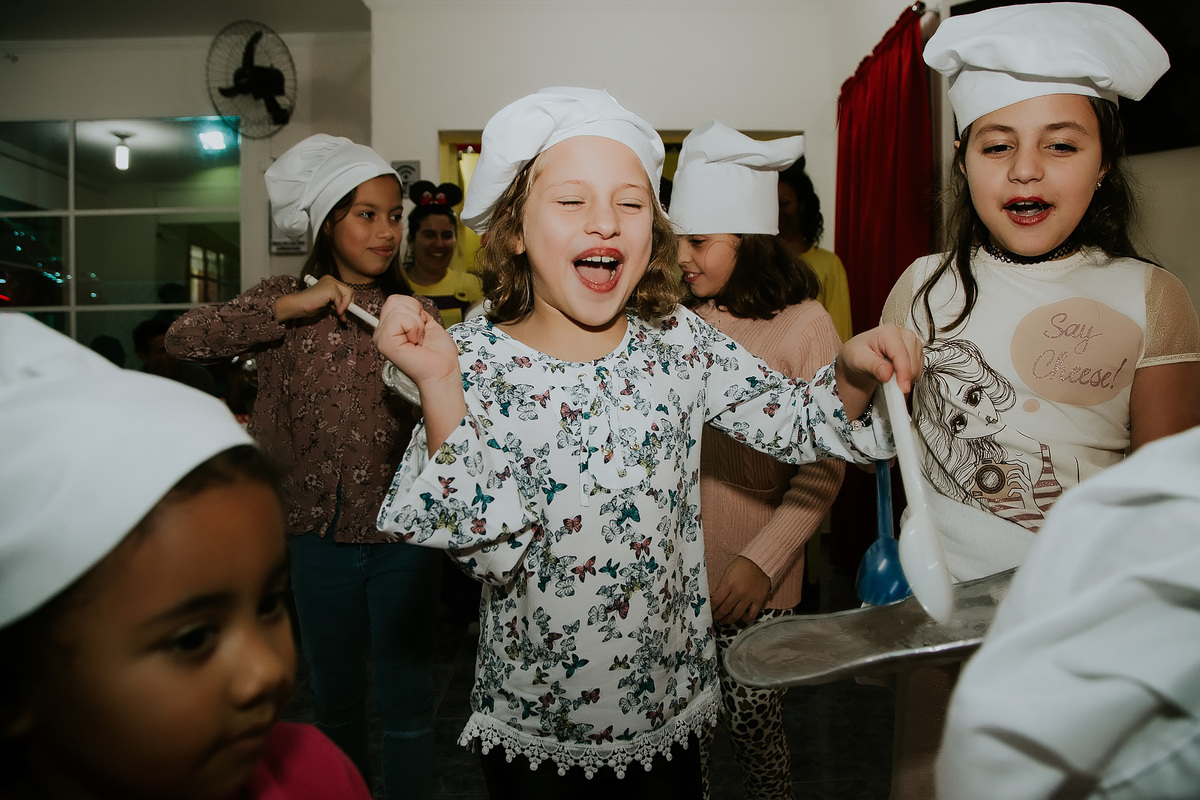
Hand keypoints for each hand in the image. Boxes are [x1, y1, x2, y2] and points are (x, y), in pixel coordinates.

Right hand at [275, 274, 353, 322]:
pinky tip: (334, 311)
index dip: (348, 302)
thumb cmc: (310, 305)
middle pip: (349, 291)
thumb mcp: (327, 304)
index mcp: (329, 282)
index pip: (345, 290)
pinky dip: (341, 307)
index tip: (347, 312)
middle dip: (349, 304)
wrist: (299, 306)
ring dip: (345, 307)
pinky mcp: (330, 288)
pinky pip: (342, 300)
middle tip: (343, 315)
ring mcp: (331, 282)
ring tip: (338, 314)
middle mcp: (331, 280)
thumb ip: (337, 304)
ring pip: (348, 294)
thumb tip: (348, 310)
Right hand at [374, 295, 466, 454]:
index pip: (395, 300)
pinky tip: (414, 342)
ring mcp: (381, 338)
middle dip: (415, 314)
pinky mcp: (384, 342)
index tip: (421, 328)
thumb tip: (409, 303)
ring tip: (418, 339)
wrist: (443, 371)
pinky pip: (399, 318)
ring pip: (398, 308)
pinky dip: (414, 327)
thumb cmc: (439, 354)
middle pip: (394, 300)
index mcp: (391, 328)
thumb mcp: (427, 323)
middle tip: (420, 335)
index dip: (413, 308)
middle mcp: (382, 333)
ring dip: (416, 323)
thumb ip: (414, 312)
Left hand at [711, 556, 771, 624]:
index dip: (710, 609)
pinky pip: (751, 615)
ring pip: (736, 615)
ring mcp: (749, 597)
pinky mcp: (759, 600)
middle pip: (724, 610)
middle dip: (717, 616)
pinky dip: (745, 619)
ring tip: (724, 621)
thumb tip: (714, 598)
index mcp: (728, 584)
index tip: (708, 611)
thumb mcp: (728, 572)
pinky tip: (741, 618)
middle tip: (714, 618)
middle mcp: (738, 592)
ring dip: (728, 620)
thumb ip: (722, 586)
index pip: (715, 601)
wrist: (761, 560)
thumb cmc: (743, 564)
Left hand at [834, 324, 923, 418]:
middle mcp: (903, 334)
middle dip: (903, 378)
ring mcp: (912, 343)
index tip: (902, 388)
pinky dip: (908, 378)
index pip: (902, 355)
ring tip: (888, 379)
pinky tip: (895, 377)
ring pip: (918, 368)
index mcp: (888, 332)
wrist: (859, 357)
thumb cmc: (857, 354)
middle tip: (888, 385)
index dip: (904, 374)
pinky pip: (918, 370)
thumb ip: (873, 366)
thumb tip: (887, 374)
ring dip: (906, 379)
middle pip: (913, 362)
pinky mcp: (916, 352)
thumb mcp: (858, 360)